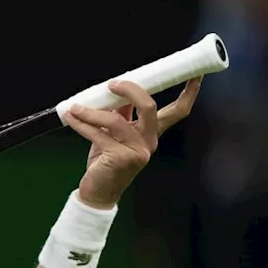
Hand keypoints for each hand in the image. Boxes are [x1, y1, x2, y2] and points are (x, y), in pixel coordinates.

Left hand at [63, 77, 201, 207]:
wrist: (98, 192)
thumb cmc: (106, 163)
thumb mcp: (115, 135)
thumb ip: (121, 114)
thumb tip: (116, 92)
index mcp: (152, 133)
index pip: (177, 111)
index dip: (189, 93)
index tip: (195, 75)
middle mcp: (149, 141)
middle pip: (149, 107)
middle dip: (132, 90)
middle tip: (113, 83)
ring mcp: (137, 151)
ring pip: (116, 120)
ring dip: (92, 112)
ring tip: (76, 107)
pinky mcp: (120, 159)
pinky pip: (98, 134)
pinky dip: (82, 124)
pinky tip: (72, 117)